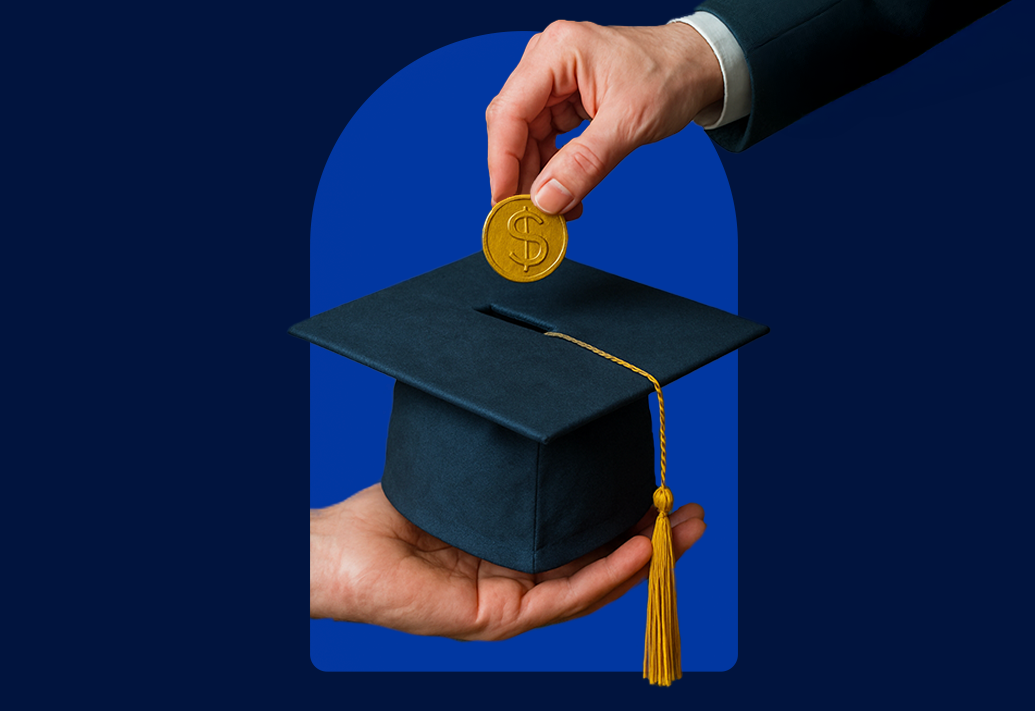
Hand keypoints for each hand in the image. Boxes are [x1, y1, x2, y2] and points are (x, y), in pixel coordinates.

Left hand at [310, 483, 705, 639]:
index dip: (631, 524)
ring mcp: (512, 606)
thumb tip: (552, 417)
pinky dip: (607, 572)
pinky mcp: (497, 617)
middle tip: (696, 513)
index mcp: (515, 558)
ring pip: (595, 587)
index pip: (586, 547)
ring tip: (685, 526)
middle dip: (655, 542)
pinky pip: (564, 598)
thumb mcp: (470, 482)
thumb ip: (512, 469)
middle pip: (604, 568)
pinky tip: (639, 547)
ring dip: (645, 557)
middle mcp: (520, 587)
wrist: (338, 548)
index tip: (665, 492)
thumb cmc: (392, 511)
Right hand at [486, 21, 723, 219]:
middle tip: (532, 216)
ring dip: (540, 176)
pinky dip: (555, 168)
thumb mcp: (628, 124)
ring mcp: (554, 78)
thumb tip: (546, 200)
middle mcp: (547, 60)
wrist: (698, 65)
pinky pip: (547, 137)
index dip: (502, 162)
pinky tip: (567, 193)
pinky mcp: (564, 96)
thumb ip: (584, 164)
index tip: (505, 202)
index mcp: (557, 52)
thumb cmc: (671, 77)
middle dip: (522, 174)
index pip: (510, 113)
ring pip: (527, 137)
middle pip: (513, 126)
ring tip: (558, 211)